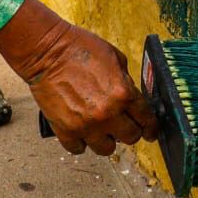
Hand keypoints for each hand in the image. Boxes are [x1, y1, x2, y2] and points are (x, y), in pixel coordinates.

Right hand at [0, 0, 158, 154]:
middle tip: (123, 125)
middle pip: (130, 138)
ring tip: (100, 128)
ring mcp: (86, 125)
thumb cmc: (80, 48)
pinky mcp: (65, 131)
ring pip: (107, 149)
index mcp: (123, 93)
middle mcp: (108, 114)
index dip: (150, 127)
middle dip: (129, 131)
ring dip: (106, 139)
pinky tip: (81, 130)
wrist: (47, 51)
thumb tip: (130, 97)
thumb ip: (126, 80)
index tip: (150, 132)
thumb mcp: (115, 57)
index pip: (146, 119)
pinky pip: (79, 149)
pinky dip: (81, 142)